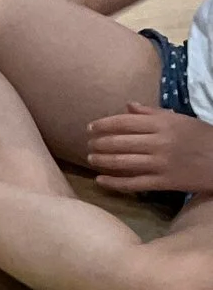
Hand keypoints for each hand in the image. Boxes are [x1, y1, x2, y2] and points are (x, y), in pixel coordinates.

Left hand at [86, 101, 212, 194]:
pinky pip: (133, 184)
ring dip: (102, 161)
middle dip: (99, 144)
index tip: (90, 128)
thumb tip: (127, 105)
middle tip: (88, 145)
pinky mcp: (164, 182)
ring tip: (91, 159)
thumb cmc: (201, 137)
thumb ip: (152, 113)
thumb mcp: (180, 120)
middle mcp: (160, 143)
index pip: (125, 122)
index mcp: (164, 124)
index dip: (104, 125)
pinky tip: (100, 180)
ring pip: (122, 162)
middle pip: (119, 142)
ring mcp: (161, 164)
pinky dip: (113, 183)